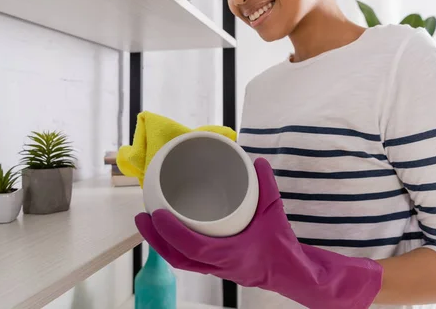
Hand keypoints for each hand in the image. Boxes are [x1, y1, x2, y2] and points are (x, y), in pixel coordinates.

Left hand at [135, 158, 382, 308]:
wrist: (293, 273)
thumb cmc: (283, 248)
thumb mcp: (275, 213)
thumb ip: (267, 186)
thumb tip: (257, 161)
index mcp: (230, 255)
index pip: (191, 247)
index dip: (171, 232)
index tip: (157, 214)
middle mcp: (218, 265)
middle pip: (176, 257)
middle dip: (156, 239)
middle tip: (142, 217)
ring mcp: (215, 268)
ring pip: (180, 261)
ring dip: (162, 243)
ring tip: (150, 222)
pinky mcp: (216, 267)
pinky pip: (188, 259)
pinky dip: (175, 245)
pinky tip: (171, 231)